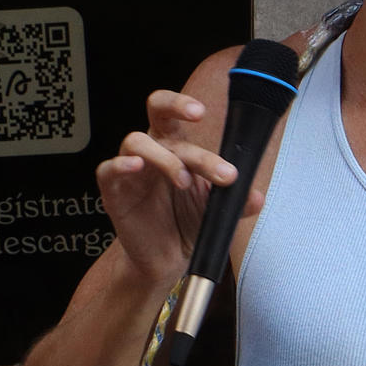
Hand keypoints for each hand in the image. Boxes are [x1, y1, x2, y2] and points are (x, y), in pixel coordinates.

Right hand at [95, 89, 244, 289]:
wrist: (168, 260)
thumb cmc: (188, 225)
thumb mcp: (216, 212)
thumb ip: (236, 202)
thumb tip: (256, 197)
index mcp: (176, 148)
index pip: (176, 116)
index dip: (184, 105)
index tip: (203, 111)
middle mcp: (154, 151)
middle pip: (156, 111)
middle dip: (175, 105)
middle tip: (199, 114)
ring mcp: (132, 169)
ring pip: (137, 141)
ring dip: (165, 156)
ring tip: (185, 180)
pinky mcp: (114, 192)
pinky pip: (108, 169)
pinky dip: (121, 165)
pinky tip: (136, 167)